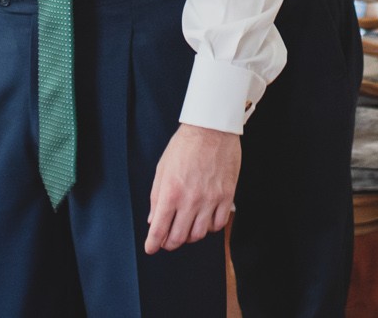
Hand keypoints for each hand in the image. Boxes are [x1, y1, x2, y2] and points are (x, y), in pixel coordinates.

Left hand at [144, 123, 239, 253]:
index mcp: (171, 193)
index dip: (153, 244)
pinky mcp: (226, 196)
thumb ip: (156, 196)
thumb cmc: (185, 145)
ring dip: (190, 236)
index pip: (159, 229)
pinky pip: (219, 224)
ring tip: (187, 228)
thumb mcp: (162, 169)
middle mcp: (190, 200)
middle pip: (179, 238)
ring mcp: (210, 200)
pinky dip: (210, 228)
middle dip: (170, 243)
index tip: (151, 248)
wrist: (211, 129)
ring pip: (199, 234)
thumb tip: (153, 219)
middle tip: (168, 240)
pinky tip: (205, 220)